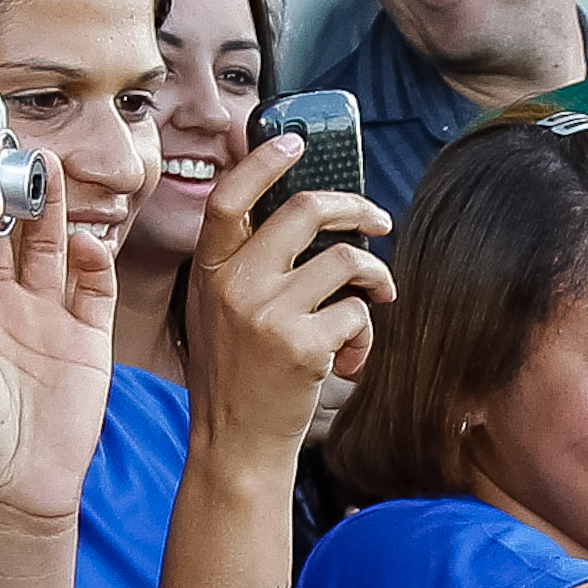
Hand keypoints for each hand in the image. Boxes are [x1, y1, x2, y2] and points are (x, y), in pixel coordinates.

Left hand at [0, 157, 116, 535]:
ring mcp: (50, 317)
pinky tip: (84, 244)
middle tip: (9, 146)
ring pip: (53, 247)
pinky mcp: (88, 339)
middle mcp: (7, 304)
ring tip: (49, 168)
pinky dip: (92, 262)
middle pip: (12, 232)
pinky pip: (95, 288)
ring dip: (53, 209)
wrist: (9, 496)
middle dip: (11, 189)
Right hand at [184, 134, 394, 453]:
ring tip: (374, 304)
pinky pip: (358, 312)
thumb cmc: (234, 377)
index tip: (297, 142)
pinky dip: (365, 334)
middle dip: (357, 209)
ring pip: (347, 261)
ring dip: (375, 279)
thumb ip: (242, 266)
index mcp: (208, 272)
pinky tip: (349, 358)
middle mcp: (233, 285)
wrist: (234, 446)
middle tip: (379, 222)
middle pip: (306, 210)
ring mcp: (267, 313)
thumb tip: (303, 217)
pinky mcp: (302, 344)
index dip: (264, 160)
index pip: (229, 197)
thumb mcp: (217, 312)